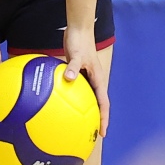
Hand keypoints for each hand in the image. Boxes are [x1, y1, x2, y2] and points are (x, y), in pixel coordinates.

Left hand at [60, 22, 109, 138]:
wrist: (78, 29)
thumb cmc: (80, 41)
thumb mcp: (77, 55)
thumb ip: (74, 67)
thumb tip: (69, 79)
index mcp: (98, 79)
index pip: (103, 104)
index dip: (104, 119)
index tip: (102, 133)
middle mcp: (93, 81)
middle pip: (97, 105)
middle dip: (96, 120)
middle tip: (90, 135)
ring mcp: (86, 78)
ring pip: (87, 99)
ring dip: (84, 112)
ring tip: (76, 126)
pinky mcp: (77, 74)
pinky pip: (75, 91)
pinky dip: (71, 99)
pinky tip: (59, 106)